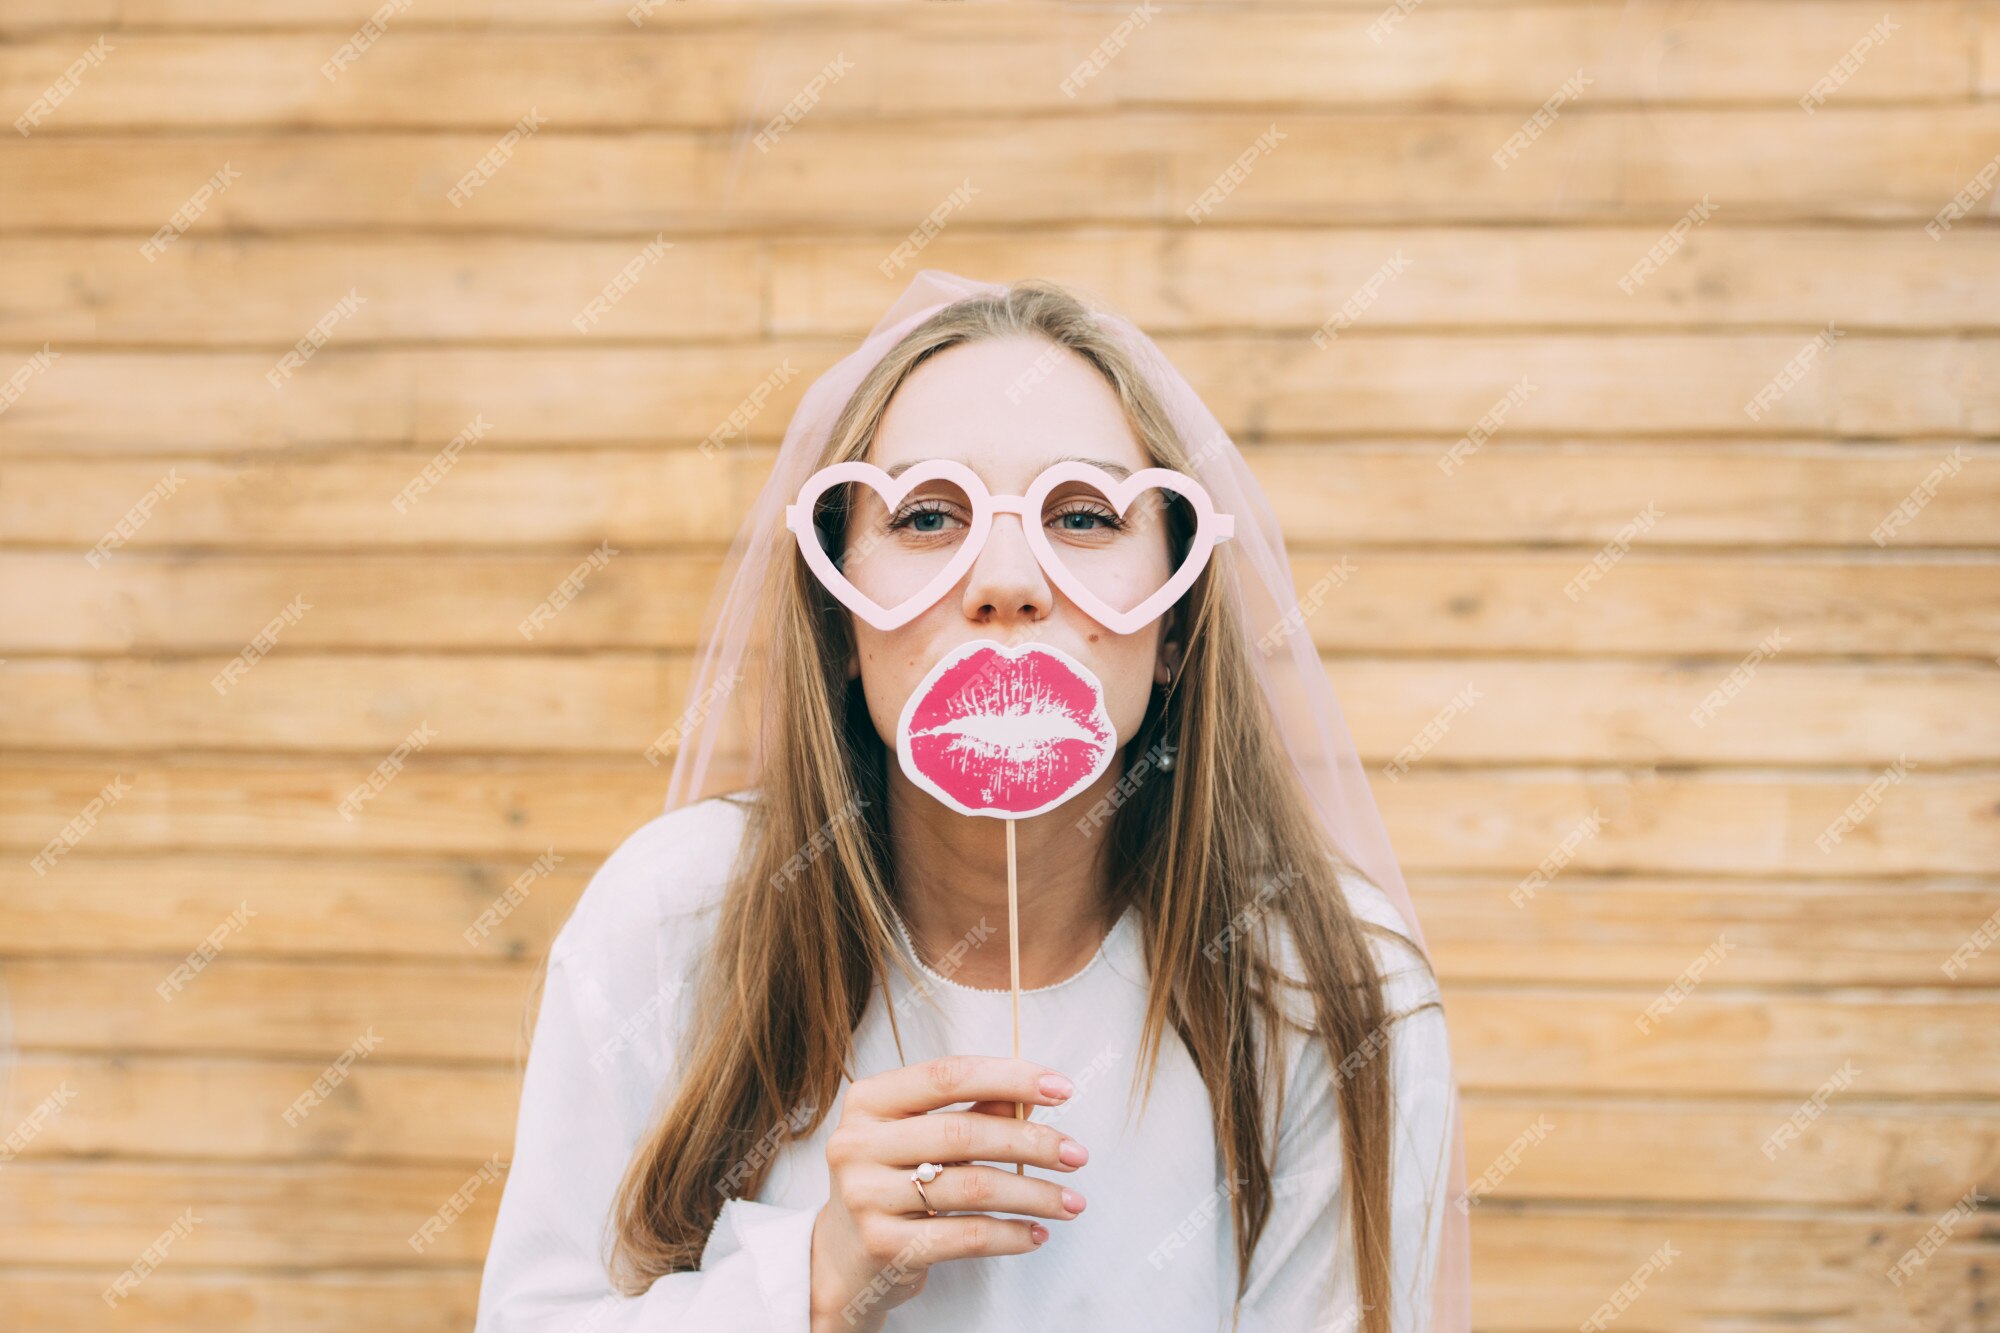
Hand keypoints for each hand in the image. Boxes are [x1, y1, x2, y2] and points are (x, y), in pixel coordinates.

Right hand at [807, 1055, 1089, 1331]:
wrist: (844, 1256)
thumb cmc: (894, 1180)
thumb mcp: (922, 1136)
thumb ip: (972, 1111)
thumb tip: (1034, 1093)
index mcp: (868, 1101)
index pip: (947, 1075)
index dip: (1010, 1076)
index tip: (1063, 1089)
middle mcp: (857, 1144)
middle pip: (963, 1132)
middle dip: (1032, 1142)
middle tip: (1077, 1154)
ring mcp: (866, 1197)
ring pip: (971, 1188)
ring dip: (1034, 1195)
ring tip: (1072, 1201)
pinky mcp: (883, 1246)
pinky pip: (965, 1237)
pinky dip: (1011, 1235)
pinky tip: (1037, 1233)